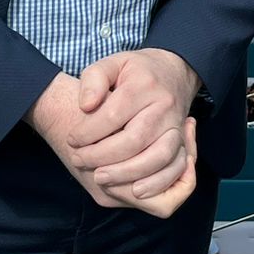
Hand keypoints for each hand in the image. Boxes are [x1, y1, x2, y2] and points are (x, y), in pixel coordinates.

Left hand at [27, 56, 202, 218]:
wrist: (175, 72)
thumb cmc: (137, 71)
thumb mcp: (112, 63)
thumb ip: (94, 79)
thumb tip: (85, 105)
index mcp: (144, 85)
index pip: (113, 114)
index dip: (88, 132)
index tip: (72, 140)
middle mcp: (164, 106)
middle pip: (134, 139)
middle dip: (102, 156)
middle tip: (79, 161)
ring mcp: (175, 126)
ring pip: (156, 157)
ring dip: (126, 174)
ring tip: (100, 178)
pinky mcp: (182, 142)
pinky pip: (174, 168)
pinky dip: (155, 183)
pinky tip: (134, 190)